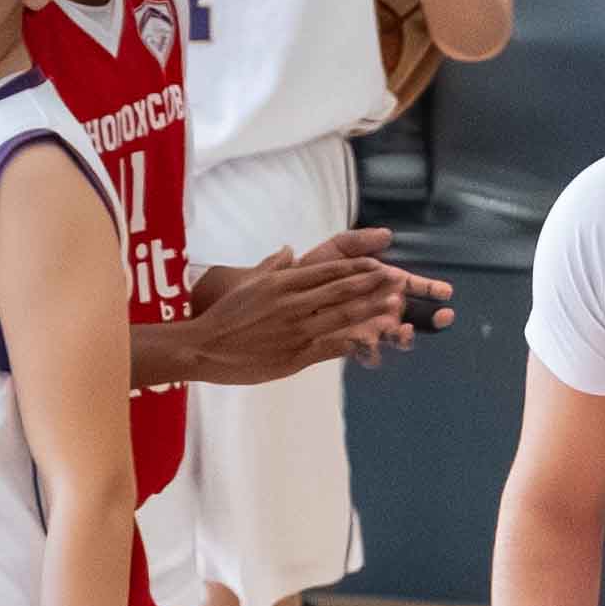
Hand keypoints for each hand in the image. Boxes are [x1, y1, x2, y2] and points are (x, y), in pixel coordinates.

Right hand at [193, 233, 443, 380]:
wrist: (205, 346)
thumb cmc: (225, 314)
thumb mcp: (248, 282)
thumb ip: (273, 265)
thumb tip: (289, 250)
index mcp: (283, 283)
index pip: (329, 271)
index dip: (358, 268)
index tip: (379, 263)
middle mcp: (293, 303)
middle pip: (342, 291)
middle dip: (374, 284)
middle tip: (399, 278)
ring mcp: (296, 330)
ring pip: (343, 317)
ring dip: (372, 310)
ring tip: (396, 304)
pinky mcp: (296, 355)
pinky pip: (332, 347)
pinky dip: (355, 342)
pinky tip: (376, 339)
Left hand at [310, 228, 454, 354]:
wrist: (283, 293)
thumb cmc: (313, 269)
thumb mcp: (336, 249)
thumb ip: (359, 242)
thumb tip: (386, 234)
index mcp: (382, 284)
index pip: (412, 286)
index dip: (430, 289)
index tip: (445, 292)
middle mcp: (380, 307)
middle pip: (413, 316)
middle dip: (432, 318)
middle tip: (444, 316)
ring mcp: (368, 327)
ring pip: (394, 337)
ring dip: (405, 336)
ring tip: (404, 331)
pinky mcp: (350, 344)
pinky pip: (366, 353)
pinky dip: (372, 351)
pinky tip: (371, 344)